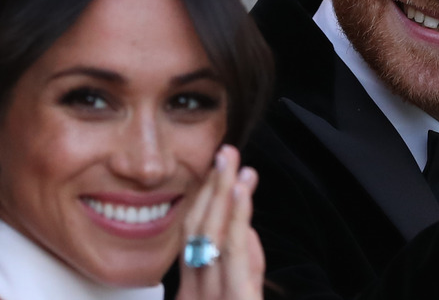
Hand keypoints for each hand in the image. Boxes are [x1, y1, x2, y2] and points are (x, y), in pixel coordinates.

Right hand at [176, 145, 263, 299]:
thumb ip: (245, 266)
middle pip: (197, 229)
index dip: (203, 201)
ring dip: (221, 190)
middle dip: (210, 187)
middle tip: (224, 153)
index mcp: (192, 294)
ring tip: (230, 158)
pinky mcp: (235, 297)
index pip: (193, 239)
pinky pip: (233, 250)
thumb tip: (247, 231)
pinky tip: (239, 189)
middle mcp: (193, 294)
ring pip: (211, 232)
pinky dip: (237, 216)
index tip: (216, 171)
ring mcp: (207, 297)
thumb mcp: (242, 295)